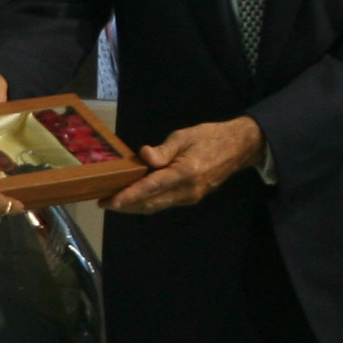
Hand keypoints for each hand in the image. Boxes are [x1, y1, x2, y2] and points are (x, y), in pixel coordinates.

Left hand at [105, 118, 263, 214]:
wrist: (238, 148)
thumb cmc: (209, 137)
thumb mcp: (185, 136)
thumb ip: (164, 149)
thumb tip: (145, 156)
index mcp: (185, 173)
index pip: (151, 187)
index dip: (130, 196)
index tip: (111, 201)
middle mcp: (188, 190)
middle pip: (151, 203)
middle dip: (126, 206)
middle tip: (103, 203)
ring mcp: (191, 197)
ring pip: (157, 206)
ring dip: (135, 207)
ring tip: (114, 203)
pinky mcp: (192, 198)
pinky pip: (165, 203)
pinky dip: (148, 203)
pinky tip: (135, 199)